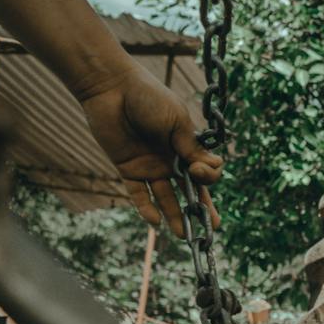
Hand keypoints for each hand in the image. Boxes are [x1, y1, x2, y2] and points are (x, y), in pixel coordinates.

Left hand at [74, 61, 222, 233]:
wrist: (112, 88)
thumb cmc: (149, 98)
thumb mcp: (177, 122)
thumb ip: (191, 148)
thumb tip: (211, 169)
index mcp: (187, 146)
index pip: (205, 171)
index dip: (208, 176)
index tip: (198, 170)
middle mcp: (171, 159)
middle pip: (190, 190)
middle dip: (201, 209)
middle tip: (210, 229)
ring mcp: (150, 165)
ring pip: (166, 197)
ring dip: (175, 216)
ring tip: (184, 236)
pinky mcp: (128, 168)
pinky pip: (139, 193)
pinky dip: (146, 208)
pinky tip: (155, 222)